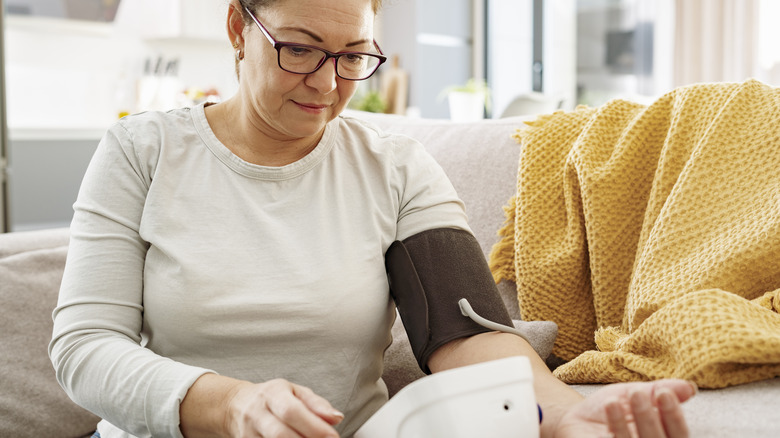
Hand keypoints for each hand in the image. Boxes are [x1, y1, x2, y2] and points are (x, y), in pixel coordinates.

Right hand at [225, 378, 342, 437]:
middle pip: (280, 434)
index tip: (332, 436)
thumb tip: (336, 418)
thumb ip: (317, 405)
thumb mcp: (295, 392)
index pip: (292, 411)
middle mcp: (257, 413)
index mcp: (272, 393)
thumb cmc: (272, 398)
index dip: (314, 426)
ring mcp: (248, 432)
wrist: (236, 405)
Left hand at [552, 379, 695, 437]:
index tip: (665, 393)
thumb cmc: (611, 408)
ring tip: (613, 401)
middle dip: (647, 417)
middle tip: (636, 393)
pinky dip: (612, 429)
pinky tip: (607, 411)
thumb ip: (661, 391)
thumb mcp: (637, 393)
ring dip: (624, 425)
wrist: (578, 417)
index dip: (674, 416)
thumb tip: (689, 387)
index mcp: (664, 437)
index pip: (679, 435)